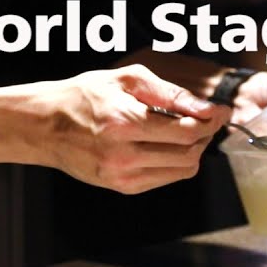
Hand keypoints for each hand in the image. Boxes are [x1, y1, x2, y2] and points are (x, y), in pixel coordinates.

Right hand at [37, 64, 228, 193]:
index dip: (211, 120)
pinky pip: (165, 179)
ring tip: (187, 131)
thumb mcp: (126, 79)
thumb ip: (169, 93)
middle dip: (206, 134)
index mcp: (124, 122)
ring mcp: (122, 175)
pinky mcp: (122, 187)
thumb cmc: (83, 96)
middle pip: (189, 152)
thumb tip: (204, 108)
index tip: (220, 110)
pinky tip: (167, 145)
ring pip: (182, 170)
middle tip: (206, 118)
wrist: (46, 126)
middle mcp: (123, 154)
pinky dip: (176, 162)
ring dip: (194, 150)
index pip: (186, 130)